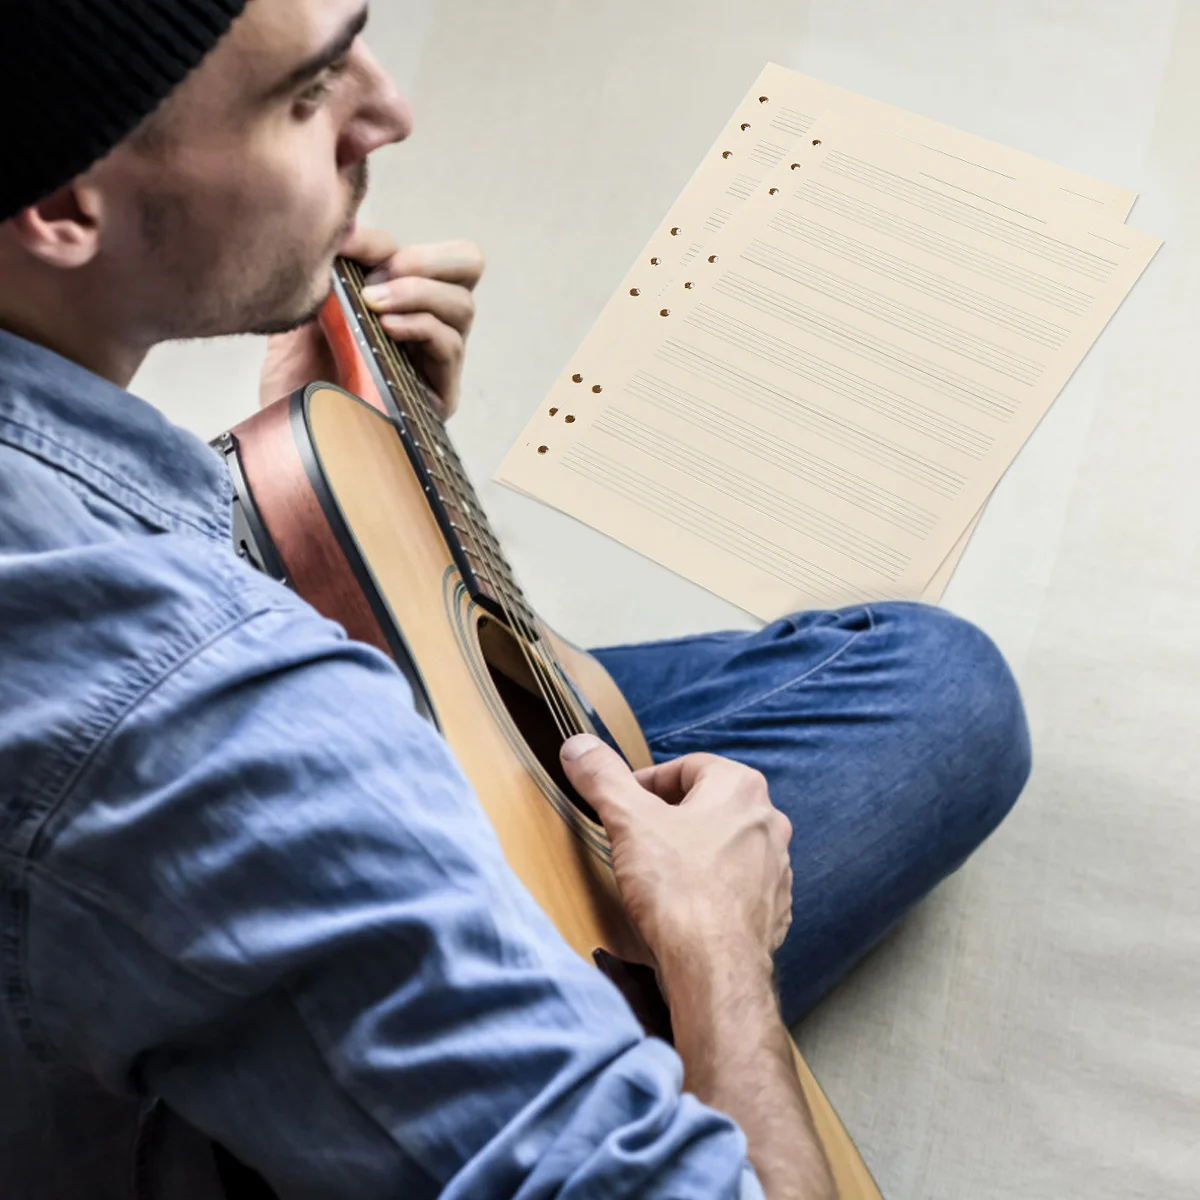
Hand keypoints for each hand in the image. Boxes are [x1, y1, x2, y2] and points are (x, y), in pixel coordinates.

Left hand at [258, 227, 484, 416]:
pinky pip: (451, 347)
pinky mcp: (437, 397)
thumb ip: (334, 265)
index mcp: (402, 298)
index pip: (430, 251)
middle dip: (429, 259)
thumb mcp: (307, 305)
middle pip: (468, 266)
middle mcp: (426, 325)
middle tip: (384, 272)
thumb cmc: (293, 374)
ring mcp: (434, 361)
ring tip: (375, 304)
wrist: (283, 427)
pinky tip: (387, 327)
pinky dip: (422, 326)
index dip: (391, 243)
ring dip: (419, 293)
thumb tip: (352, 225)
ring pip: (463, 305)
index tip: (344, 245)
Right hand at [560, 735, 792, 985]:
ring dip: (693, 850)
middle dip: (670, 816)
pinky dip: (711, 886)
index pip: (686, 767)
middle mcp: (768, 821)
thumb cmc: (678, 888)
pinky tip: (684, 905)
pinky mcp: (773, 907)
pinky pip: (737, 883)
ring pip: (724, 843)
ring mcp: (776, 867)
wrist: (715, 970)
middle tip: (636, 837)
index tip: (622, 806)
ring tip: (658, 873)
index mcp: (740, 787)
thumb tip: (577, 746)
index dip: (647, 783)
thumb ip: (603, 777)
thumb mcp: (628, 821)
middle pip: (707, 804)